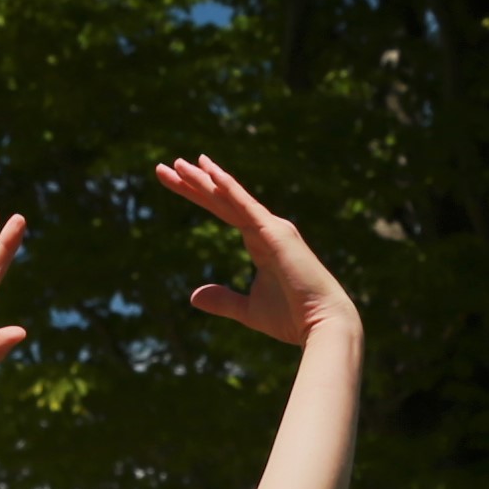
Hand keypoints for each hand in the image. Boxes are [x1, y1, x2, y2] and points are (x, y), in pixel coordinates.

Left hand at [160, 155, 351, 348]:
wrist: (322, 325)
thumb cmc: (292, 317)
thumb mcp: (248, 310)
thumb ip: (223, 300)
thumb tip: (193, 296)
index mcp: (260, 241)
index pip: (222, 210)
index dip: (198, 194)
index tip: (174, 180)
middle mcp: (265, 228)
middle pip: (221, 199)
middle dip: (194, 182)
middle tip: (165, 166)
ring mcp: (272, 228)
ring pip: (230, 198)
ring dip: (204, 180)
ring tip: (177, 164)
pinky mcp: (275, 234)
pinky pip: (247, 207)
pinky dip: (230, 190)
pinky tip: (212, 174)